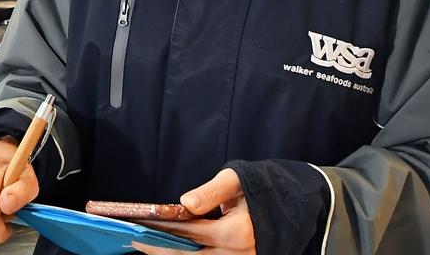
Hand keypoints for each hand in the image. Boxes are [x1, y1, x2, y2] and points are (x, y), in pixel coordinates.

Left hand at [131, 168, 253, 254]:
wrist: (291, 203)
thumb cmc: (259, 188)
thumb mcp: (235, 181)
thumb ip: (210, 192)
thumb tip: (185, 204)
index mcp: (237, 232)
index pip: (191, 235)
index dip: (164, 233)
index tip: (140, 231)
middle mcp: (239, 254)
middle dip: (162, 252)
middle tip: (138, 244)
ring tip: (151, 248)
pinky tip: (173, 249)